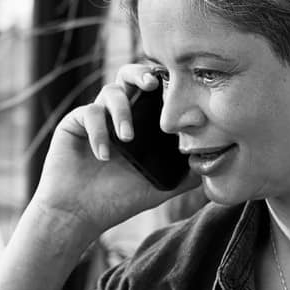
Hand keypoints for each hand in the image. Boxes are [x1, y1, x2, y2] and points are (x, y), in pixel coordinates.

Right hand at [28, 63, 180, 237]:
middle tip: (153, 84)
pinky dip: (99, 132)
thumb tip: (216, 161)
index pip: (152, 92)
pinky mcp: (74, 123)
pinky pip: (88, 113)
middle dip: (141, 74)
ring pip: (110, 92)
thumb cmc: (117, 200)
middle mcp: (117, 114)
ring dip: (122, 111)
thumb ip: (185, 173)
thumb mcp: (160, 186)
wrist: (79, 214)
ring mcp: (95, 117)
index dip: (164, 83)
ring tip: (128, 138)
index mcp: (138, 123)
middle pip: (128, 76)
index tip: (177, 88)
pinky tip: (105, 155)